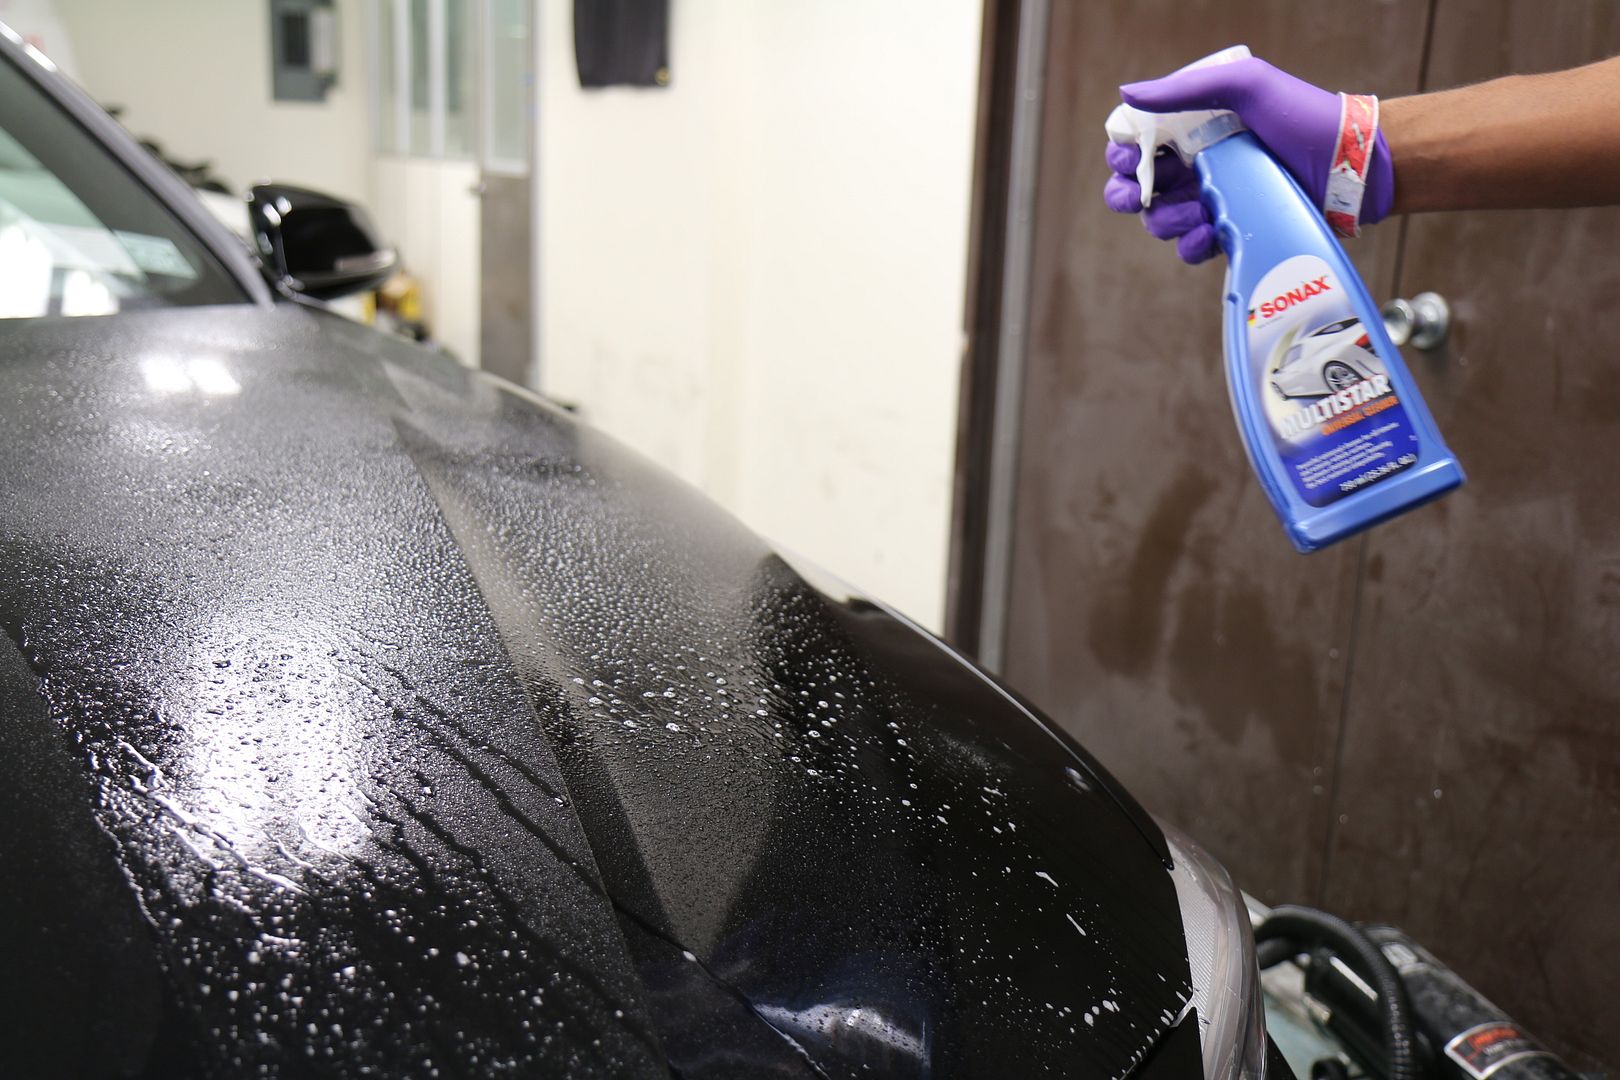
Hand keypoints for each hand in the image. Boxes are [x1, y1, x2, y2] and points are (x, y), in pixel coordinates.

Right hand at [1103, 56, 1394, 263]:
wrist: (1351, 165)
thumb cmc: (1302, 116)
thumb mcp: (1247, 85)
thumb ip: (1185, 89)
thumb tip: (1126, 93)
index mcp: (1193, 129)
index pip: (1137, 144)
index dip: (1122, 155)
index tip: (1127, 159)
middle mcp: (1196, 165)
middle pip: (1137, 188)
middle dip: (1127, 194)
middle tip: (1139, 195)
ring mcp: (1211, 200)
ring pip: (1160, 221)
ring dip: (1168, 219)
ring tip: (1201, 210)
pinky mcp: (1229, 231)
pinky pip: (1191, 247)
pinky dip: (1193, 243)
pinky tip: (1212, 230)